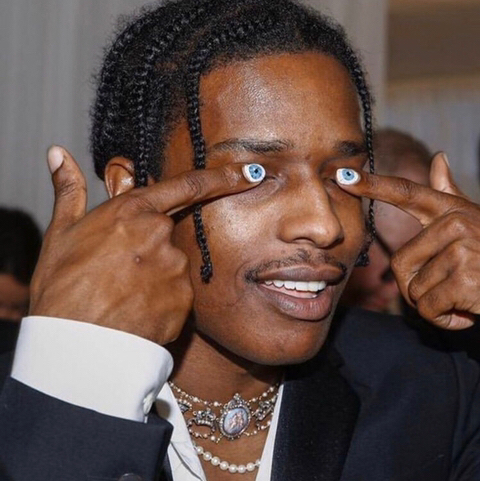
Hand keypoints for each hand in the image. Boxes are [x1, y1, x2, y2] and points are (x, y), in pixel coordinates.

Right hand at [30, 146, 260, 343]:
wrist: (73, 344)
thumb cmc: (62, 286)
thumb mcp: (60, 233)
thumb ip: (69, 190)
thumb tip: (59, 154)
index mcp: (133, 212)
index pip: (188, 186)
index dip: (223, 177)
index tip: (249, 172)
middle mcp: (160, 235)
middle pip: (171, 234)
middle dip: (151, 249)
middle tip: (120, 272)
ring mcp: (175, 268)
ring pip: (175, 266)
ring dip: (156, 276)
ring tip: (124, 294)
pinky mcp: (184, 299)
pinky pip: (179, 294)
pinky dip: (162, 300)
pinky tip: (137, 310)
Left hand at [337, 153, 479, 329]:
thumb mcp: (473, 222)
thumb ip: (450, 195)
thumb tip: (438, 157)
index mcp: (452, 211)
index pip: (406, 193)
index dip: (372, 185)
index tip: (341, 175)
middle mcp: (456, 223)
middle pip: (400, 264)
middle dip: (417, 287)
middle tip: (449, 288)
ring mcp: (462, 248)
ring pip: (413, 289)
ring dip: (433, 305)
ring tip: (464, 297)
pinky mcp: (466, 278)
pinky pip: (428, 307)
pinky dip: (443, 319)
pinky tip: (467, 311)